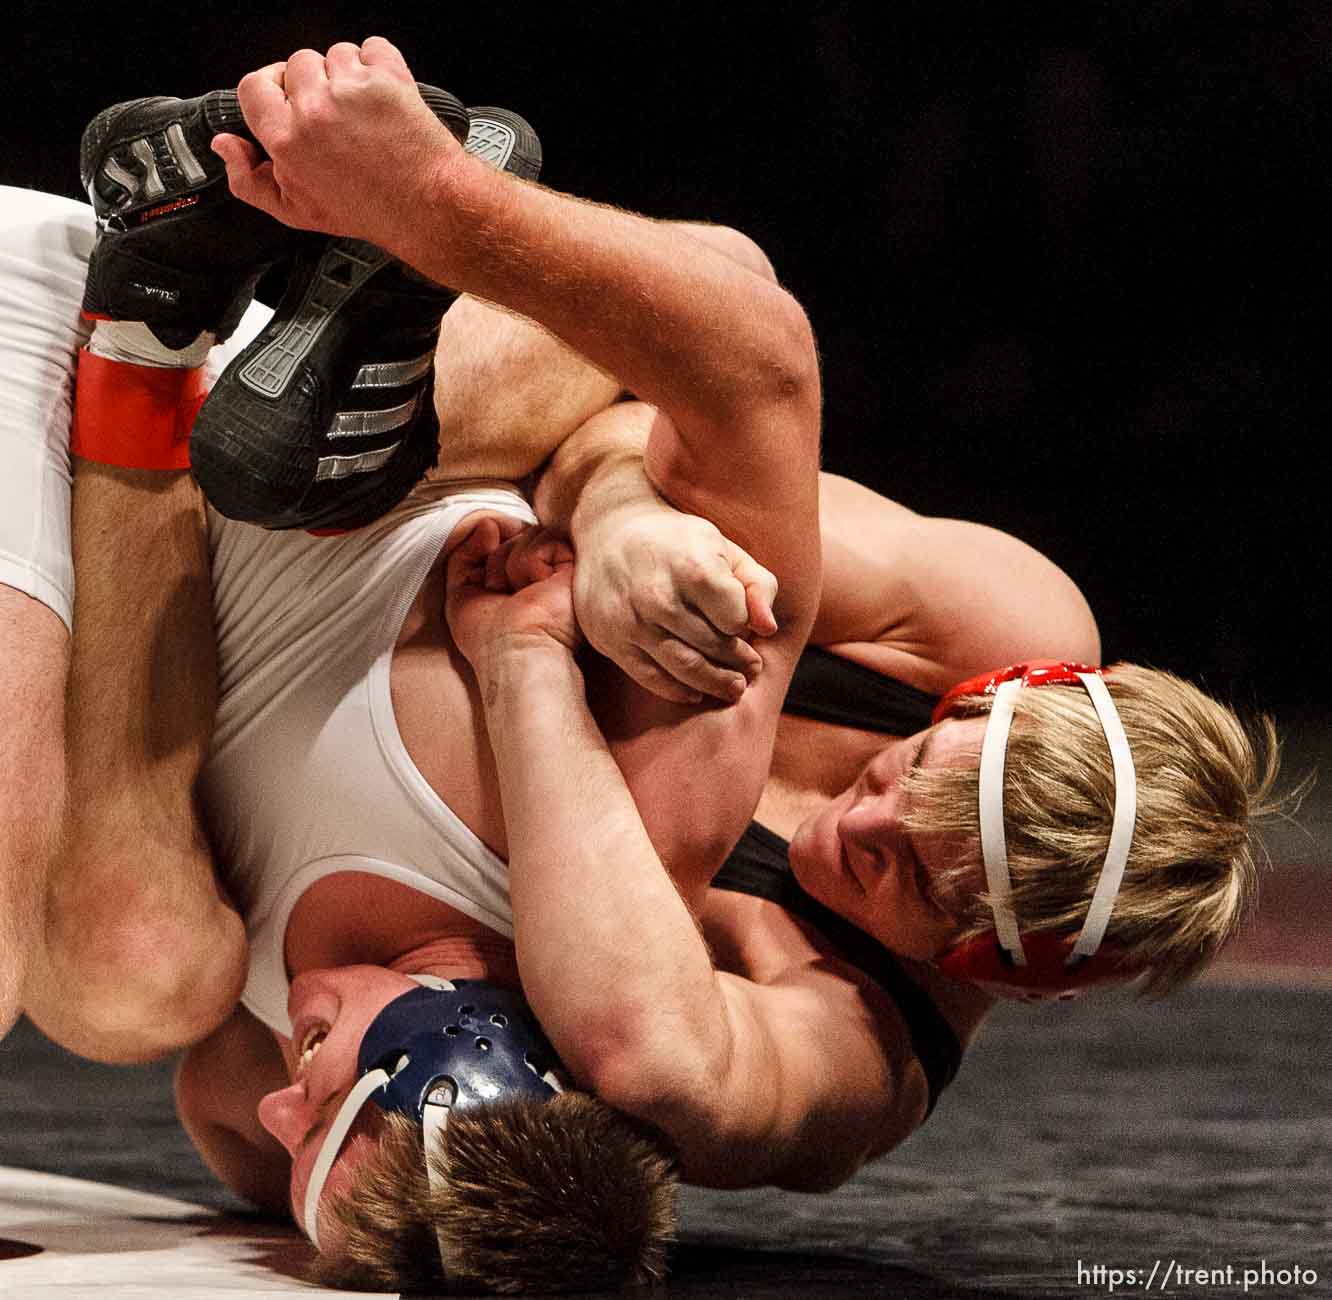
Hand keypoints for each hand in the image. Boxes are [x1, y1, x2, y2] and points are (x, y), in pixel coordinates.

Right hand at [212, 36, 462, 246]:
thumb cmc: (366, 210)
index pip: (253, 86)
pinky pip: (372, 47)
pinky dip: (378, 65)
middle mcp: (315, 107)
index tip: (288, 103)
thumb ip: (249, 180)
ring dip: (345, 75)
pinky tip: (382, 98)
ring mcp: (352, 89)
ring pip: (334, 54)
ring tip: (362, 112)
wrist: (426, 207)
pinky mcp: (387, 77)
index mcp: (286, 138)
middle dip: (312, 86)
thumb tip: (224, 145)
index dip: (270, 92)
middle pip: (295, 65)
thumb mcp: (295, 212)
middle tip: (335, 118)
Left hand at [444, 517, 580, 674]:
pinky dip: (531, 563)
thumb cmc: (489, 638)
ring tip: (523, 595)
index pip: (501, 541)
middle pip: (512, 535)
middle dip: (498, 562)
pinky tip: (539, 587)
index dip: (487, 553)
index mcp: (517, 580)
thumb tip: (487, 523)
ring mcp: (559, 568)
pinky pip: (545, 540)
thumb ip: (464, 555)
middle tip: (505, 595)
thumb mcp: (461, 594)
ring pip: (528, 534)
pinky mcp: (575, 566)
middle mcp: (540, 573)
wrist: (515, 653)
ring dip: (513, 565)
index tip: (487, 583)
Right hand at [573, 500, 777, 704]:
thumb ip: (757, 585)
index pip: (735, 619)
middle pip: (712, 645)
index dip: (744, 625)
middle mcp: (659, 595)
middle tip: (750, 669)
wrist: (610, 531)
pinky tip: (695, 691)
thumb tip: (768, 629)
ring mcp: (631, 621)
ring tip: (733, 687)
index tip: (743, 626)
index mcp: (692, 566)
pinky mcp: (610, 640)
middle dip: (738, 661)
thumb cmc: (679, 542)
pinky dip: (678, 690)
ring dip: (715, 682)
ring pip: (684, 667)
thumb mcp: (724, 548)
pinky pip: (650, 677)